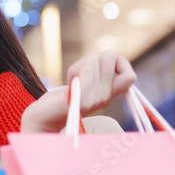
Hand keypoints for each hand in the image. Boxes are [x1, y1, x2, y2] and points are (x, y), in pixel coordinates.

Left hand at [20, 52, 136, 132]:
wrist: (44, 117)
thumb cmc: (64, 97)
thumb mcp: (88, 84)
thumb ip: (100, 72)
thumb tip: (111, 57)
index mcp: (110, 94)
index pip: (131, 76)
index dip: (120, 64)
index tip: (102, 69)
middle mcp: (105, 98)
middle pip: (110, 57)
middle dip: (93, 58)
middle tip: (82, 75)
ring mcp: (95, 99)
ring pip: (95, 59)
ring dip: (80, 64)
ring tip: (73, 80)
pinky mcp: (81, 98)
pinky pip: (87, 71)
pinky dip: (75, 70)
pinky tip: (70, 82)